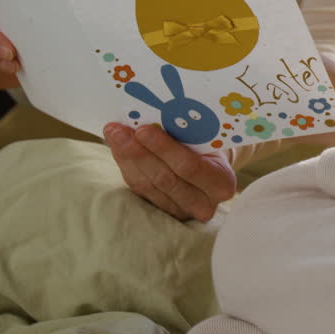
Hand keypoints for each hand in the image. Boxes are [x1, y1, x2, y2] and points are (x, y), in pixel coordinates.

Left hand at [104, 122, 236, 221]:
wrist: (212, 170)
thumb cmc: (210, 149)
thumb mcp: (208, 141)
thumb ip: (186, 136)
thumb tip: (151, 119)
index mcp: (221, 183)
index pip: (189, 166)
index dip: (163, 148)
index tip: (142, 130)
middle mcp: (204, 205)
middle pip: (165, 178)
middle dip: (138, 152)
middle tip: (119, 130)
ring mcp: (182, 213)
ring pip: (148, 186)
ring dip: (127, 158)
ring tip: (113, 134)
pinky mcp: (163, 213)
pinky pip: (140, 190)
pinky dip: (126, 166)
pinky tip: (117, 148)